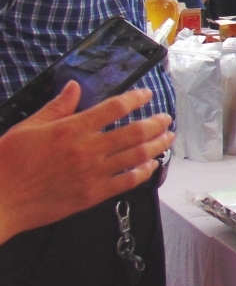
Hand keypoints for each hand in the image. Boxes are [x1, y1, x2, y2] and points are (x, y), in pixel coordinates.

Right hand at [0, 82, 174, 244]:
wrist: (1, 199)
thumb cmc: (10, 161)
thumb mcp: (30, 127)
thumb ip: (57, 107)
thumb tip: (74, 86)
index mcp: (73, 128)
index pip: (114, 108)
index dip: (136, 99)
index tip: (147, 95)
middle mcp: (88, 149)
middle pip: (135, 132)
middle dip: (157, 123)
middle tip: (167, 119)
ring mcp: (94, 173)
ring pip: (137, 156)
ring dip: (158, 145)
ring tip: (168, 138)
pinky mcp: (94, 195)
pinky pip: (128, 182)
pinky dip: (144, 172)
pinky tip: (151, 165)